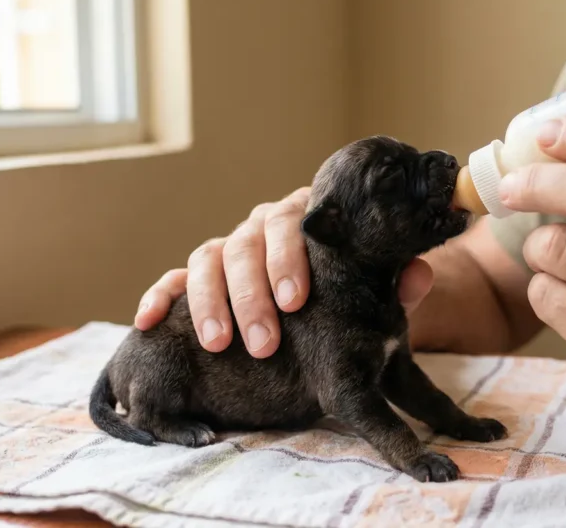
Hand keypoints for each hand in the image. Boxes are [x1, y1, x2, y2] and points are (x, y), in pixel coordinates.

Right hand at [134, 187, 434, 356]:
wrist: (323, 292)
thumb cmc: (349, 289)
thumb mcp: (374, 288)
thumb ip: (394, 281)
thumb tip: (417, 275)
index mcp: (303, 220)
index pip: (289, 223)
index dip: (289, 260)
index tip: (296, 301)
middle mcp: (259, 228)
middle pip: (243, 244)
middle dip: (250, 294)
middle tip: (263, 342)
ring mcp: (225, 248)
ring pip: (205, 259)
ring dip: (208, 301)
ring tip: (219, 344)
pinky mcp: (194, 275)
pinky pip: (170, 279)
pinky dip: (158, 295)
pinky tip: (148, 321)